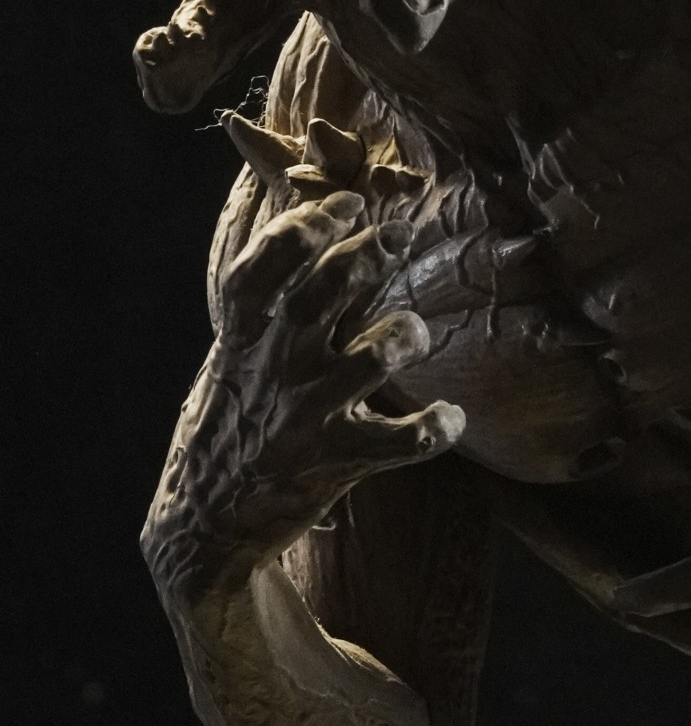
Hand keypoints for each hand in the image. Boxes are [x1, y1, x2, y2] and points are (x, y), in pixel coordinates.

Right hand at [144, 190, 463, 596]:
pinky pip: (405, 441)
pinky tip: (448, 418)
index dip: (307, 225)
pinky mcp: (339, 460)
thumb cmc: (233, 421)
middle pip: (328, 290)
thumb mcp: (234, 358)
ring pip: (377, 356)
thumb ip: (276, 308)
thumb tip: (324, 239)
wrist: (208, 521)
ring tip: (410, 333)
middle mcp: (278, 367)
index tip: (345, 205)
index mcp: (244, 337)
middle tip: (399, 235)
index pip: (268, 264)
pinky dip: (437, 427)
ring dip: (406, 333)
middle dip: (369, 253)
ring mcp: (309, 414)